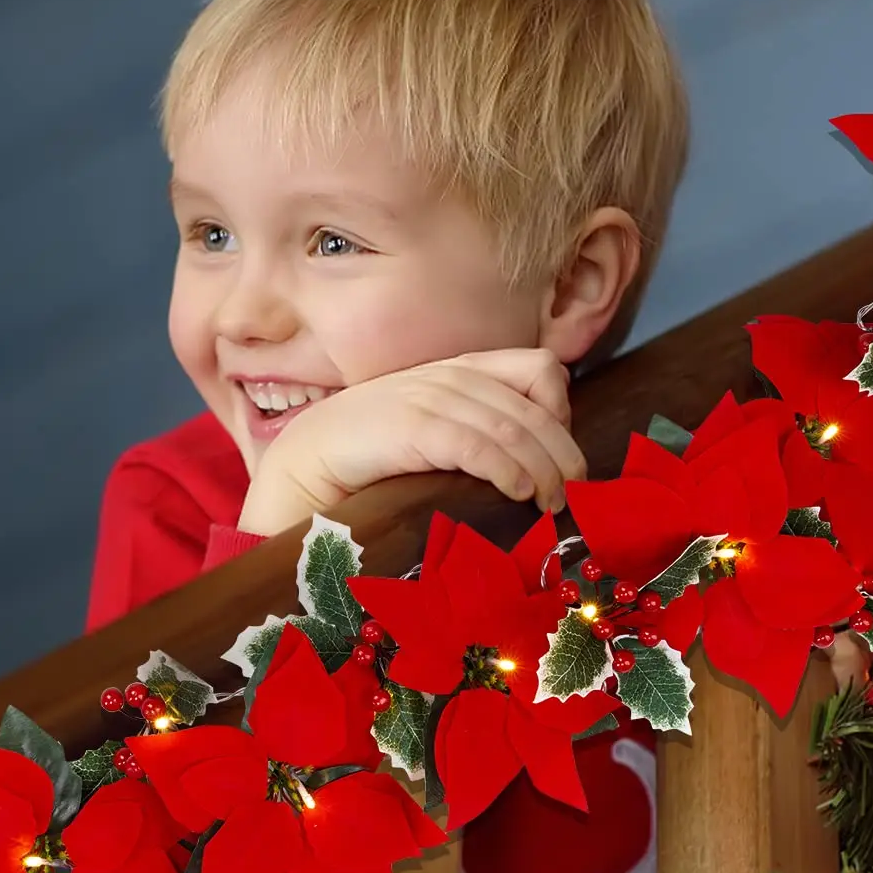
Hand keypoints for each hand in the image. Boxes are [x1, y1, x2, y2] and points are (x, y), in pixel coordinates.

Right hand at [236, 349, 584, 536]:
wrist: (299, 468)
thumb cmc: (367, 465)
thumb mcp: (432, 438)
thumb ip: (474, 433)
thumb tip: (535, 466)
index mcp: (457, 372)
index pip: (538, 369)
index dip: (561, 412)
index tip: (559, 459)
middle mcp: (447, 376)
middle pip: (536, 402)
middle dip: (563, 452)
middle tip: (572, 494)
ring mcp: (425, 397)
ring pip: (513, 425)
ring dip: (544, 469)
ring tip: (552, 504)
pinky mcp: (407, 426)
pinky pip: (474, 443)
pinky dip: (507, 467)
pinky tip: (519, 492)